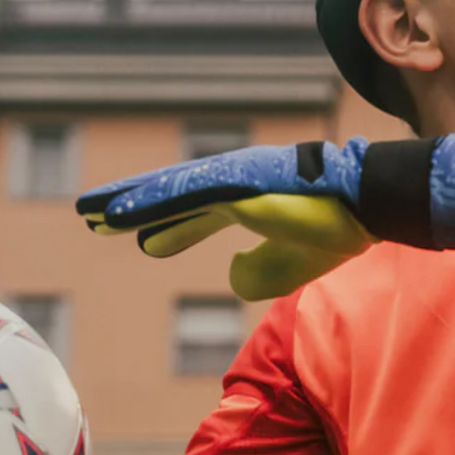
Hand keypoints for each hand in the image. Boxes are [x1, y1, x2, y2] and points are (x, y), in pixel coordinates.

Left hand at [76, 135, 454, 299]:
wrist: (368, 206)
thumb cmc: (338, 229)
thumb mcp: (289, 266)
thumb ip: (259, 273)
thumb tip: (230, 276)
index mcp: (246, 199)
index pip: (192, 211)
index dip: (163, 224)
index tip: (132, 238)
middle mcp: (231, 183)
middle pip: (168, 196)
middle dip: (128, 207)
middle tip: (88, 218)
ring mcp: (230, 179)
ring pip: (165, 192)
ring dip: (124, 202)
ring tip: (86, 215)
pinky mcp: (233, 182)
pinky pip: (179, 195)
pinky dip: (146, 204)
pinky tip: (116, 215)